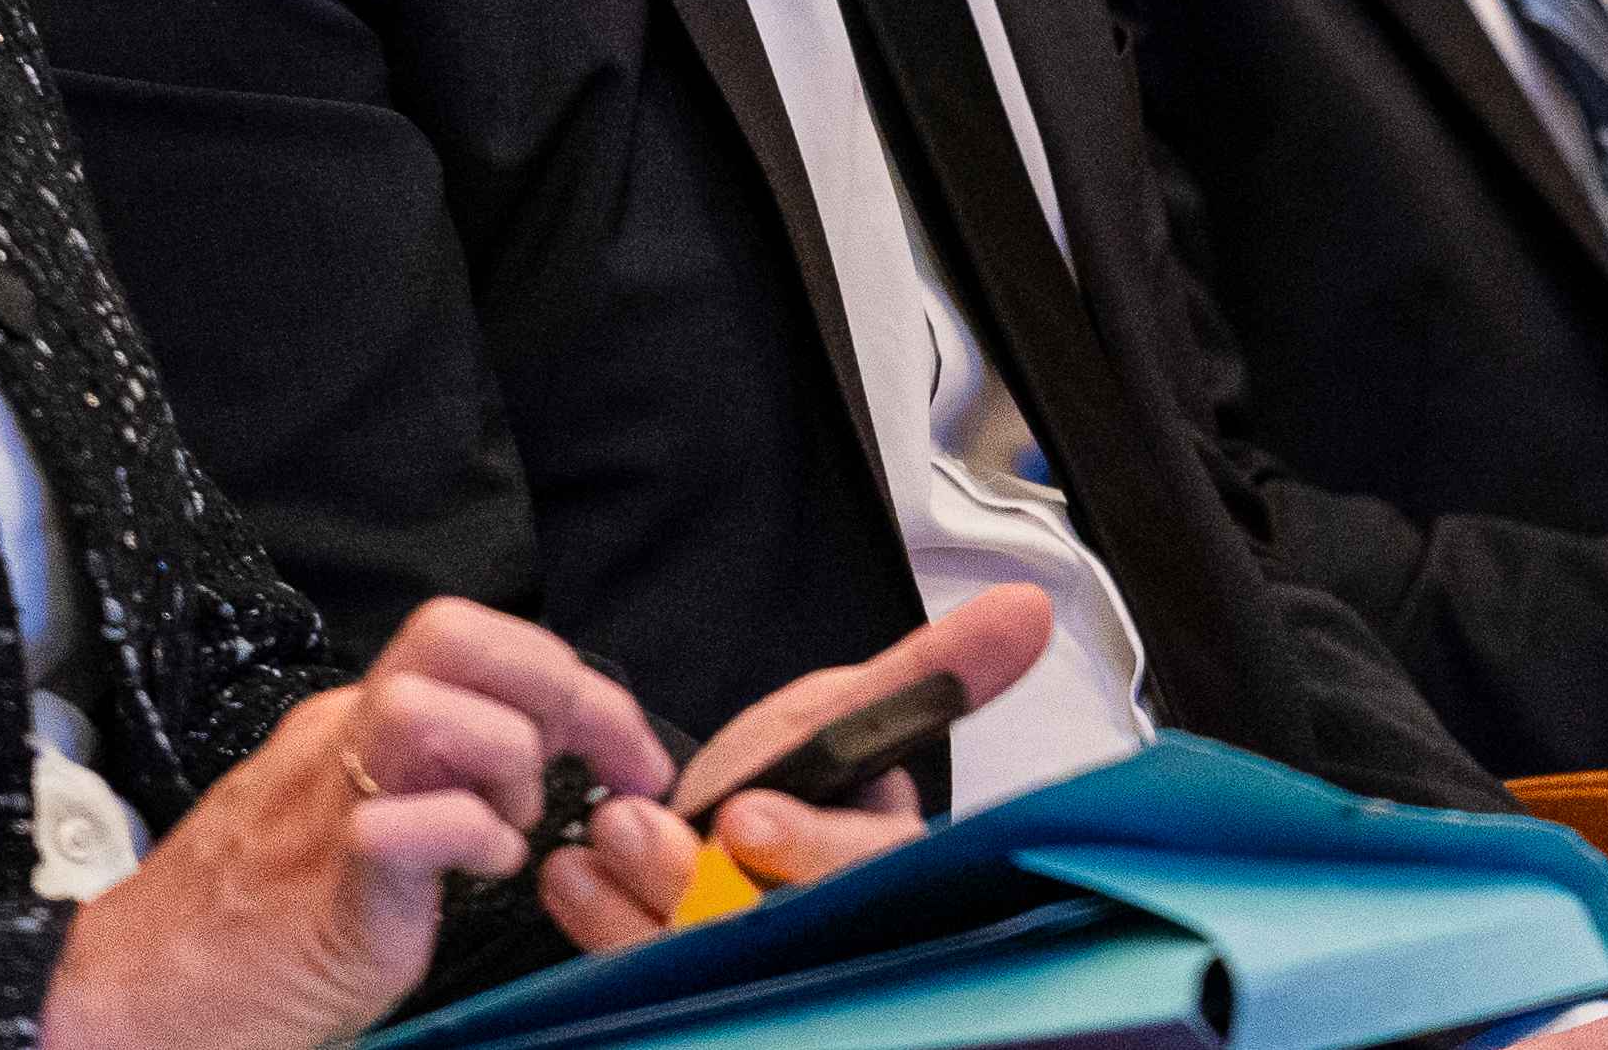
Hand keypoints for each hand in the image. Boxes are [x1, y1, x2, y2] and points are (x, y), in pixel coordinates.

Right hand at [39, 597, 674, 1049]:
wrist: (127, 991)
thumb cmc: (243, 926)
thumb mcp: (343, 822)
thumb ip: (421, 783)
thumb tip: (532, 774)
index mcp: (350, 726)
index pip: (471, 639)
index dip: (574, 681)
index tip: (631, 754)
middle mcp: (339, 742)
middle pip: (454, 634)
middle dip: (558, 687)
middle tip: (599, 770)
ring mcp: (325, 806)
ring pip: (426, 704)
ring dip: (506, 761)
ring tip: (510, 829)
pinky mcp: (326, 888)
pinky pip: (402, 824)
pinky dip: (467, 837)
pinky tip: (480, 872)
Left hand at [538, 586, 1066, 950]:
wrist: (700, 844)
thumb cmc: (788, 786)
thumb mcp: (846, 717)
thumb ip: (929, 673)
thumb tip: (1031, 605)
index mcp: (886, 863)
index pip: (865, 869)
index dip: (806, 848)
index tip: (746, 818)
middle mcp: (833, 933)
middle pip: (778, 930)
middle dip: (698, 879)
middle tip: (635, 827)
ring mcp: (766, 974)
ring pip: (705, 964)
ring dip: (637, 899)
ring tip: (599, 841)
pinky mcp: (704, 1002)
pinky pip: (649, 983)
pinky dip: (601, 926)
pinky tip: (576, 881)